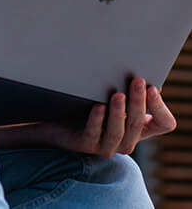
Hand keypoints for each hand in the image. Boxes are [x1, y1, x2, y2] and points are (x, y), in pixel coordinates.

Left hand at [42, 77, 176, 156]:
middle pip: (138, 124)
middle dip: (138, 101)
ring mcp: (106, 145)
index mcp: (138, 127)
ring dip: (119, 112)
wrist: (56, 120)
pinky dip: (97, 120)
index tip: (152, 86)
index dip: (159, 107)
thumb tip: (143, 75)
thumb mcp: (110, 95)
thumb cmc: (87, 104)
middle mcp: (126, 140)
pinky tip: (97, 107)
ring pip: (118, 132)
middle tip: (138, 81)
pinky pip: (93, 134)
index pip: (163, 123)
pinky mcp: (86, 145)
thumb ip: (127, 89)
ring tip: (118, 94)